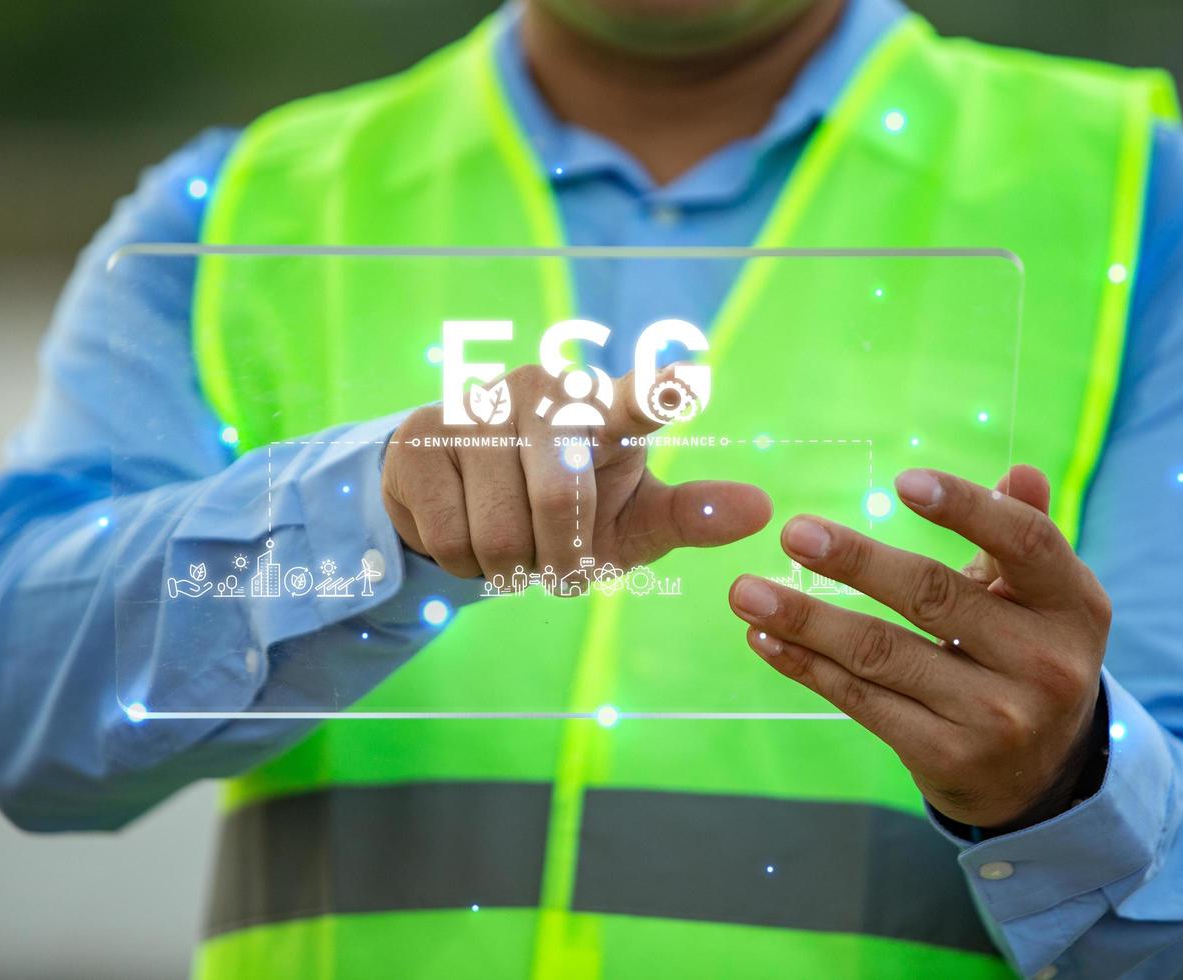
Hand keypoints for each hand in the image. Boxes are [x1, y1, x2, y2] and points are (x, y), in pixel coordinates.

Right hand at [384, 365, 771, 583]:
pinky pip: (449, 537)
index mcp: (603, 412)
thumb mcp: (632, 521)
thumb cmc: (570, 509)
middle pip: (557, 504)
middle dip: (557, 558)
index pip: (635, 401)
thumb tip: (763, 510)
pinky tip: (468, 534)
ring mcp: (474, 407)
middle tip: (555, 562)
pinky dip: (465, 563)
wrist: (465, 501)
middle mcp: (540, 392)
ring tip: (513, 545)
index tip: (688, 378)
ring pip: (498, 532)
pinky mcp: (419, 437)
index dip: (658, 392)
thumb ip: (690, 516)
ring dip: (509, 567)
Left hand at [727, 464, 1110, 829]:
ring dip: (805, 619)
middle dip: (856, 562)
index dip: (966, 508)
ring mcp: (993, 716)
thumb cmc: (1027, 655)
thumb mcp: (1044, 598)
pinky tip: (766, 639)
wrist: (1038, 774)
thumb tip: (1020, 472)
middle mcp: (1043, 663)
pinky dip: (807, 667)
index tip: (903, 482)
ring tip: (747, 592)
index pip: (1025, 543)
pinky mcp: (945, 755)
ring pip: (881, 654)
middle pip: (934, 597)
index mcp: (1074, 606)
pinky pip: (861, 700)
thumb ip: (1025, 534)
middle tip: (795, 533)